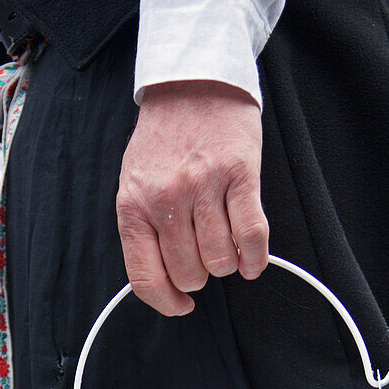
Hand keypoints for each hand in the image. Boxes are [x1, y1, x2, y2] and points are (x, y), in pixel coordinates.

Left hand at [117, 80, 268, 315]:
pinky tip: (252, 260)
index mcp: (133, 206)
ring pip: (221, 260)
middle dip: (200, 274)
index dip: (166, 303)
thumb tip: (160, 282)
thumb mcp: (135, 184)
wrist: (192, 82)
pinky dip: (255, 258)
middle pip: (190, 274)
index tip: (180, 306)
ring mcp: (203, 186)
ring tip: (224, 243)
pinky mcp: (239, 174)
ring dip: (227, 263)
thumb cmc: (165, 139)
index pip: (146, 278)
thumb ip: (142, 230)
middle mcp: (166, 199)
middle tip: (203, 255)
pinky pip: (251, 236)